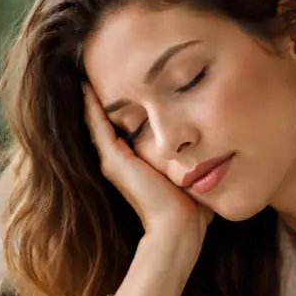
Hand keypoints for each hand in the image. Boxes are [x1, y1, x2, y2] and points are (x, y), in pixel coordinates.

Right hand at [82, 84, 211, 251]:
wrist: (178, 227)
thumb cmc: (190, 206)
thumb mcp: (188, 172)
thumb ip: (189, 157)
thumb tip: (209, 146)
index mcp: (134, 164)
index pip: (123, 128)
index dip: (122, 106)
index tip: (126, 82)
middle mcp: (118, 162)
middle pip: (106, 123)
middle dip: (107, 97)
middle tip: (98, 69)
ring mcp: (112, 160)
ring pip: (97, 121)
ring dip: (93, 98)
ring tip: (87, 71)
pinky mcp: (113, 159)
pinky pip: (97, 125)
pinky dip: (91, 106)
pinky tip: (86, 87)